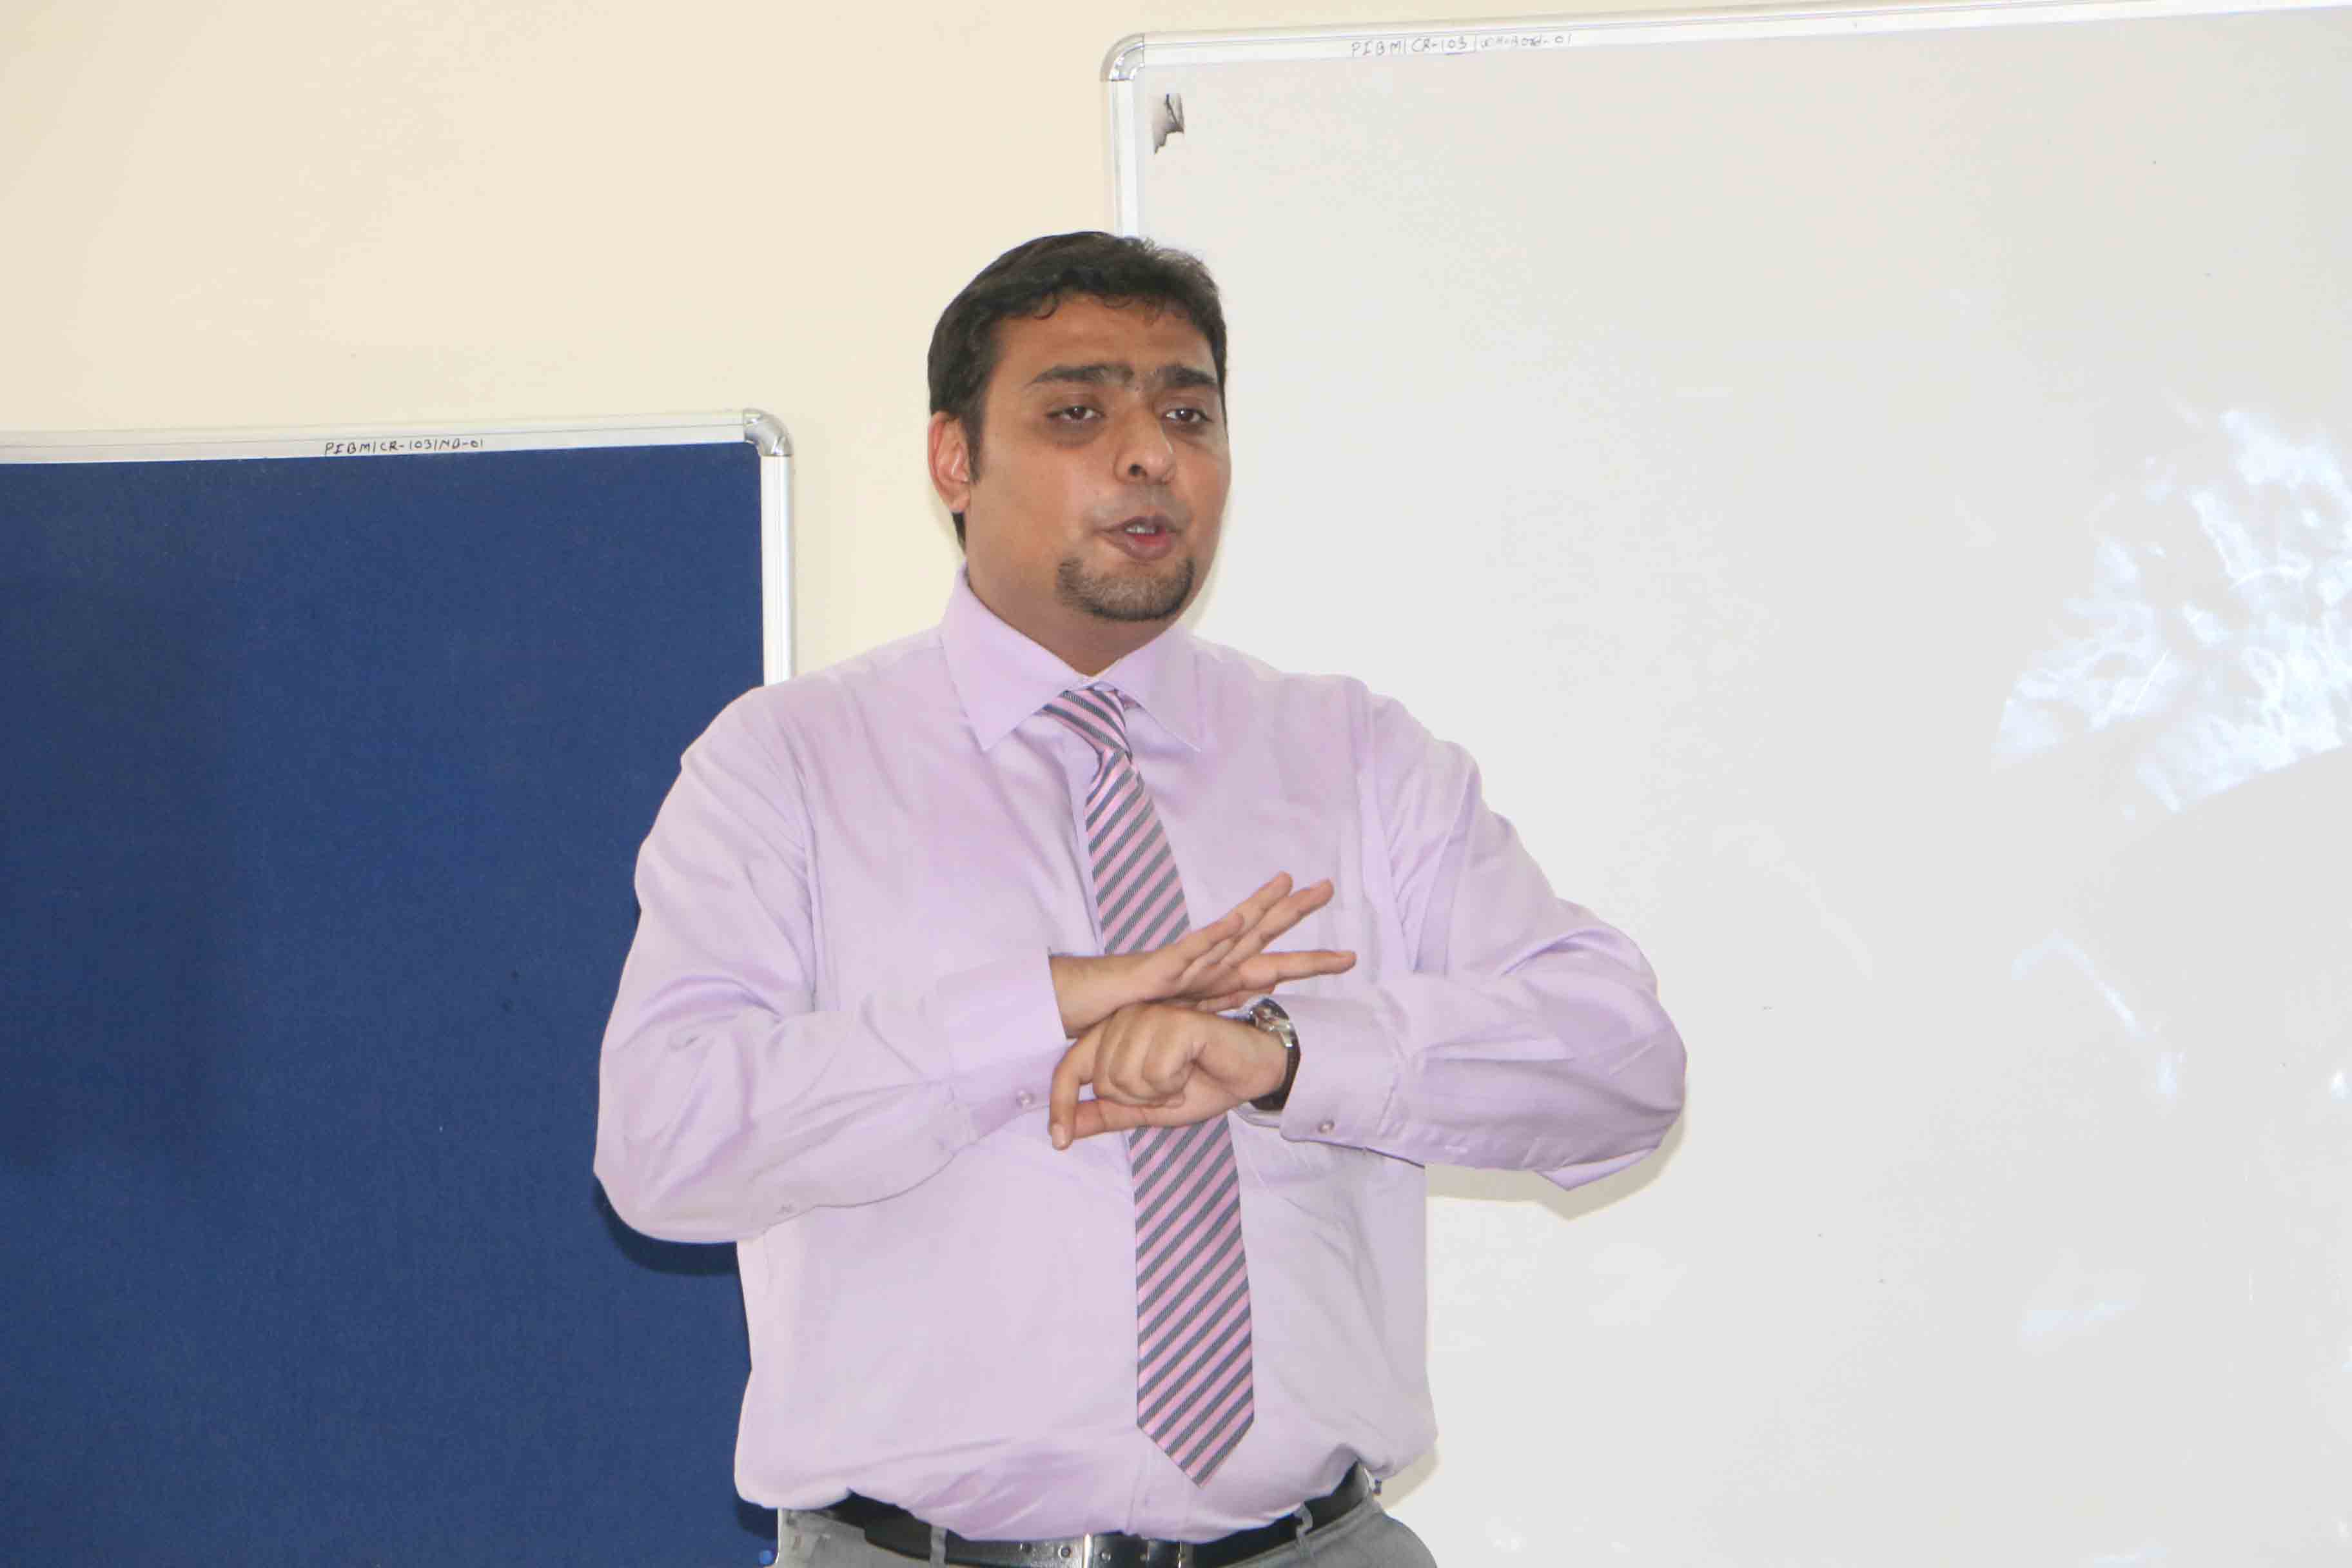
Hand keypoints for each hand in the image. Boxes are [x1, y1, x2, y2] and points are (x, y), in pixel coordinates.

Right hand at [1047, 873, 1352, 1036]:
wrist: (1077, 1010)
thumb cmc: (1124, 1012)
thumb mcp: (1187, 1015)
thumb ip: (1223, 1000)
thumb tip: (1267, 988)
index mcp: (1216, 980)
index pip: (1270, 967)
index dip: (1307, 962)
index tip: (1347, 957)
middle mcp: (1204, 965)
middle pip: (1256, 935)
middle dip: (1292, 912)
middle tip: (1328, 887)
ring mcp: (1182, 964)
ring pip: (1227, 932)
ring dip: (1258, 907)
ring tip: (1289, 883)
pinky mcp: (1156, 971)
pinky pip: (1187, 952)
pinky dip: (1211, 937)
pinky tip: (1235, 920)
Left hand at [1048, 1003, 1286, 1147]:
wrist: (1251, 1072)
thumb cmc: (1201, 1082)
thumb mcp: (1145, 1108)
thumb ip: (1105, 1114)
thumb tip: (1062, 1133)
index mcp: (1113, 1032)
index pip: (1070, 1069)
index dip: (1063, 1106)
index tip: (1059, 1141)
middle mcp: (1127, 1017)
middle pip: (1104, 1082)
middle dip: (1139, 1101)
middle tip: (1169, 1090)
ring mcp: (1151, 1015)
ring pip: (1127, 1078)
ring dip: (1159, 1094)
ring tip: (1182, 1078)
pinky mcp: (1176, 1022)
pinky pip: (1156, 1073)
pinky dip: (1177, 1085)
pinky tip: (1194, 1068)